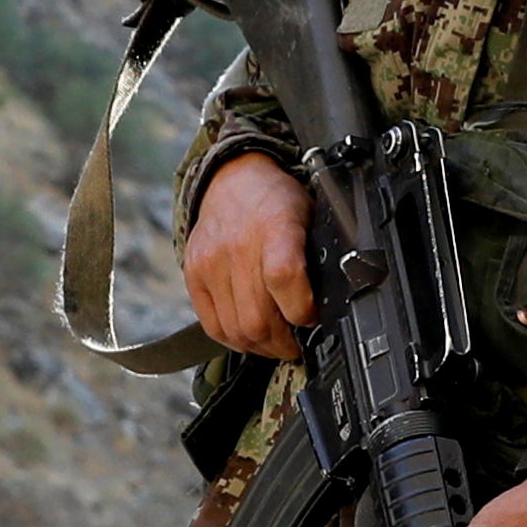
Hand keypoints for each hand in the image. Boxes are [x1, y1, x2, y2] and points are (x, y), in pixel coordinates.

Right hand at [184, 150, 318, 359]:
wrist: (231, 178)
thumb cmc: (276, 200)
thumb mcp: (310, 215)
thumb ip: (319, 256)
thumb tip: (332, 301)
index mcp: (275, 226)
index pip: (284, 277)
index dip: (302, 310)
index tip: (312, 318)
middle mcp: (239, 246)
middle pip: (259, 318)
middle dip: (285, 343)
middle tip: (297, 344)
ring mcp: (211, 262)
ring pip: (237, 330)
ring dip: (261, 347)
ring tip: (276, 343)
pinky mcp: (193, 274)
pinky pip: (212, 325)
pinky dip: (234, 340)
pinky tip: (250, 337)